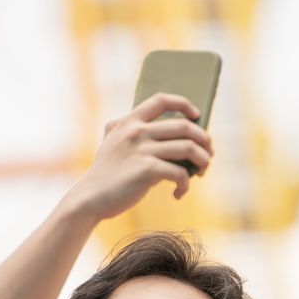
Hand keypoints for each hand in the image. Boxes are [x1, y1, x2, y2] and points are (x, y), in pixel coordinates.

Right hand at [61, 93, 212, 220]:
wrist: (90, 198)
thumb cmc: (107, 174)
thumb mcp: (112, 143)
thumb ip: (130, 131)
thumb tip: (169, 131)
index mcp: (130, 121)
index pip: (162, 100)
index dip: (184, 104)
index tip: (197, 115)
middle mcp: (137, 131)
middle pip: (185, 126)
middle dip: (204, 140)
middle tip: (208, 155)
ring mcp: (142, 150)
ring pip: (188, 148)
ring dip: (203, 161)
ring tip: (202, 172)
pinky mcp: (147, 170)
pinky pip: (180, 173)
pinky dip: (186, 185)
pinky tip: (179, 193)